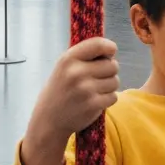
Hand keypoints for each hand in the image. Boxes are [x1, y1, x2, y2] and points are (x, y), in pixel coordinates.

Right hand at [20, 37, 119, 164]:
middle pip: (112, 65)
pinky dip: (108, 99)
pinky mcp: (93, 104)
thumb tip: (111, 49)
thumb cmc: (59, 90)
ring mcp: (86, 89)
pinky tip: (94, 101)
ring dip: (109, 86)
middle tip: (98, 78)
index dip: (109, 47)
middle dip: (109, 71)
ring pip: (115, 81)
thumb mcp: (63, 67)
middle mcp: (77, 72)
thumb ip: (84, 56)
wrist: (49, 120)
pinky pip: (113, 96)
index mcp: (68, 59)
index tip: (111, 52)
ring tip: (94, 90)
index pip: (98, 44)